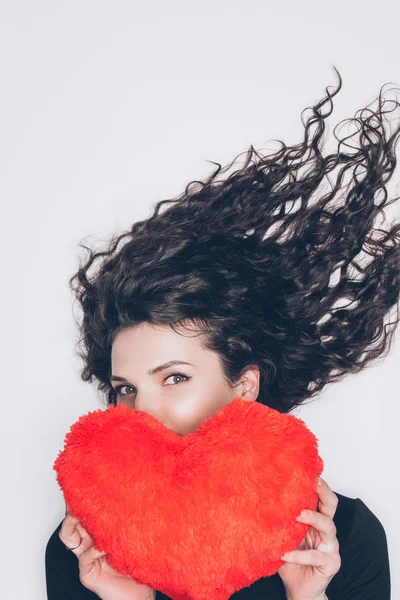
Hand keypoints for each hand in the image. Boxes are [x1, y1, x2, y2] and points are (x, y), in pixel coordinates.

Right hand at [59, 503, 155, 599]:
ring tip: (84, 517)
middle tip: (79, 502)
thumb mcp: (132, 538)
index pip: (82, 516)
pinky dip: (93, 550)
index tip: (84, 488)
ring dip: (75, 524)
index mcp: (98, 536)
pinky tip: (104, 547)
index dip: (80, 503)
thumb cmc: (139, 566)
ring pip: (69, 537)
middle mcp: (89, 545)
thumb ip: (124, 523)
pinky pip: (84, 557)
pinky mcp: (87, 574)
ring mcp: (86, 560)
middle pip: (71, 523)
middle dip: (72, 510)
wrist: (140, 595)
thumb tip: (128, 496)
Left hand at [277, 477, 340, 599]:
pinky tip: (284, 554)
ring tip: (296, 515)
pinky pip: (316, 556)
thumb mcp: (282, 536)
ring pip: (328, 526)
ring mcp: (331, 546)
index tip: (308, 470)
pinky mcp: (331, 563)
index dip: (318, 483)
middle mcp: (326, 530)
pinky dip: (299, 554)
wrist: (298, 590)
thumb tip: (256, 499)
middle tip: (312, 482)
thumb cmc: (290, 560)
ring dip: (311, 518)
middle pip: (331, 505)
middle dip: (323, 491)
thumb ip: (278, 521)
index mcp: (315, 520)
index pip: (321, 497)